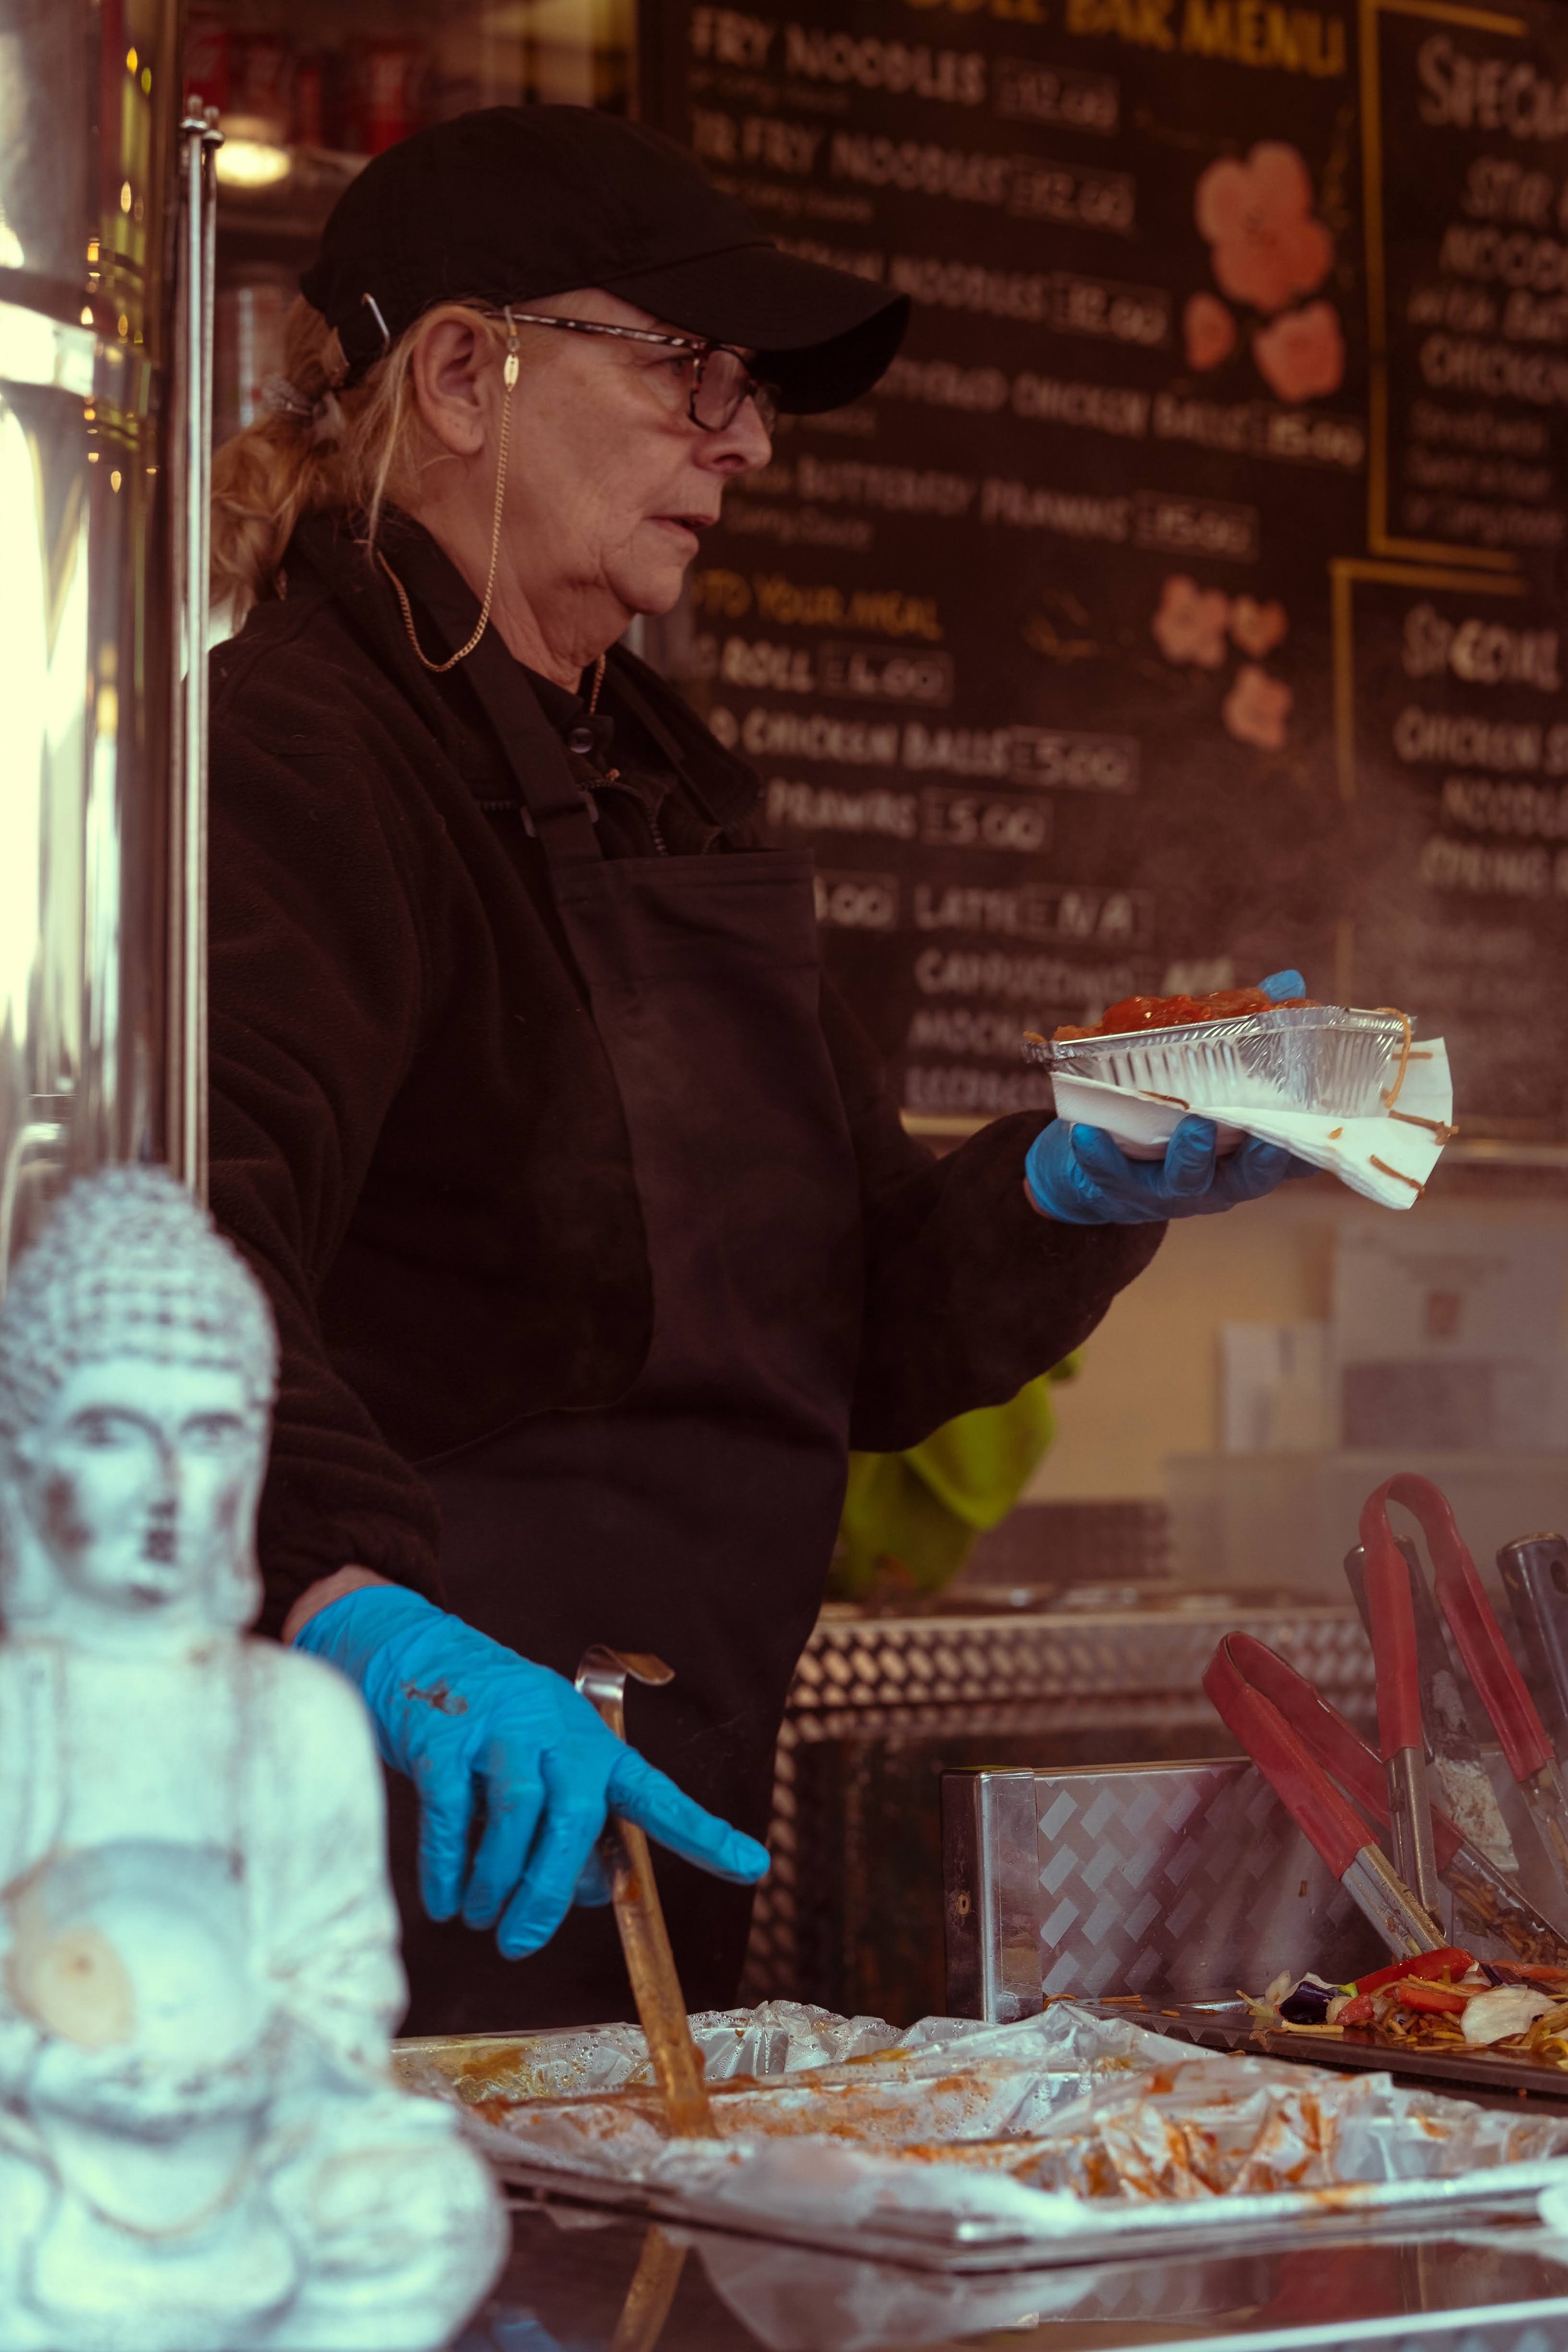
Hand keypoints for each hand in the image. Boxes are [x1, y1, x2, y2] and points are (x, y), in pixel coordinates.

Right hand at [293, 1585, 768, 1957]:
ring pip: (517, 1814)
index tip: (754, 1866)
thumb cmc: (494, 1729)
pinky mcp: (445, 1730)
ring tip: (479, 1917)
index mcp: (594, 1746)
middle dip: (550, 1890)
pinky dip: (447, 1866)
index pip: (656, 1794)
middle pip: (576, 1817)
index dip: (703, 1833)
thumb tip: (584, 1896)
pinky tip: (444, 1901)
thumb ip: (567, 1826)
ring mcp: (501, 1726)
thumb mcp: (545, 1764)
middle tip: (521, 1941)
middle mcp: (558, 1731)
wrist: (419, 1652)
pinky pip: (452, 1810)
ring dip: (496, 1881)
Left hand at [1023, 967, 1314, 1225]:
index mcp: (1244, 1155)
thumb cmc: (1166, 1117)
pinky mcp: (1119, 1188)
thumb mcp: (1206, 1079)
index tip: (1326, 1131)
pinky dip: (1101, 1156)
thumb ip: (1245, 1033)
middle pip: (1248, 1178)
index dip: (1308, 1148)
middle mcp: (1216, 1180)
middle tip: (1264, 1133)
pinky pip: (1111, 1175)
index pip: (1288, 1158)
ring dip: (1191, 1155)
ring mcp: (1169, 1189)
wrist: (1093, 1168)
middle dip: (1259, 1158)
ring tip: (1191, 1125)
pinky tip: (1088, 1133)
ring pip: (1187, 1180)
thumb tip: (1287, 982)